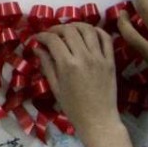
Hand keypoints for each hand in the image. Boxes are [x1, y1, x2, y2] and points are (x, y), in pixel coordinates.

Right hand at [34, 23, 135, 146]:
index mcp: (67, 65)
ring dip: (76, 25)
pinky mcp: (111, 61)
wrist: (99, 120)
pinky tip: (89, 33)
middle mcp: (84, 57)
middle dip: (56, 28)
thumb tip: (37, 48)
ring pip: (88, 30)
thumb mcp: (55, 86)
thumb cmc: (73, 107)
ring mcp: (99, 58)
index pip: (52, 40)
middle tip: (51, 34)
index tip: (37, 39)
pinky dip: (97, 31)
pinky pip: (106, 39)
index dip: (42, 36)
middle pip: (69, 30)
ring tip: (69, 30)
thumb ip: (47, 64)